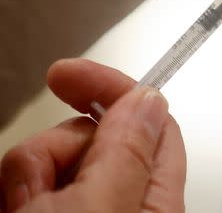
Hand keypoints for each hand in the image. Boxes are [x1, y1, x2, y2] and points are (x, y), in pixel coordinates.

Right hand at [0, 59, 185, 212]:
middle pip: (94, 137)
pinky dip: (13, 189)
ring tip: (21, 208)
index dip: (114, 90)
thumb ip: (127, 154)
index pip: (152, 123)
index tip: (68, 73)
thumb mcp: (98, 208)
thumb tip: (149, 100)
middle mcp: (123, 204)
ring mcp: (83, 210)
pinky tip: (9, 208)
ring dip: (28, 174)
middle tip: (38, 183)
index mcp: (156, 201)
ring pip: (54, 158)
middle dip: (57, 145)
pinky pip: (28, 182)